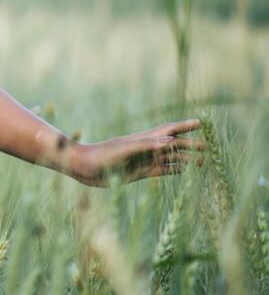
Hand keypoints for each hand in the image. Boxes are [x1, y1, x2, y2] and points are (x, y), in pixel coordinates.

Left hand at [66, 118, 207, 186]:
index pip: (169, 130)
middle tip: (208, 147)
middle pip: (173, 145)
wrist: (85, 167)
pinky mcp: (140, 172)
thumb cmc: (102, 155)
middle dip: (190, 145)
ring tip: (203, 162)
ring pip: (171, 158)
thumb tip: (170, 140)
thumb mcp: (124, 149)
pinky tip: (184, 172)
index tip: (201, 122)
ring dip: (186, 159)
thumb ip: (146, 145)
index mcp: (144, 139)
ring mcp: (144, 160)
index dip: (184, 126)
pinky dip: (175, 170)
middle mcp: (146, 148)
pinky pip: (162, 170)